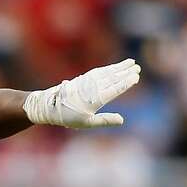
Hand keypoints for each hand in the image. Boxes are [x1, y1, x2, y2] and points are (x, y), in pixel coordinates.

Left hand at [24, 59, 140, 128]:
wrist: (49, 106)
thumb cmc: (68, 117)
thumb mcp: (86, 123)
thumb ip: (104, 120)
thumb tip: (122, 120)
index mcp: (95, 99)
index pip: (115, 89)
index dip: (126, 83)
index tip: (136, 77)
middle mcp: (92, 88)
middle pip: (113, 78)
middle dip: (126, 72)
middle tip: (138, 67)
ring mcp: (88, 82)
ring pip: (107, 72)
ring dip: (119, 67)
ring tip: (131, 63)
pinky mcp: (83, 78)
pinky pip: (99, 71)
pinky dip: (109, 68)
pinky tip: (115, 66)